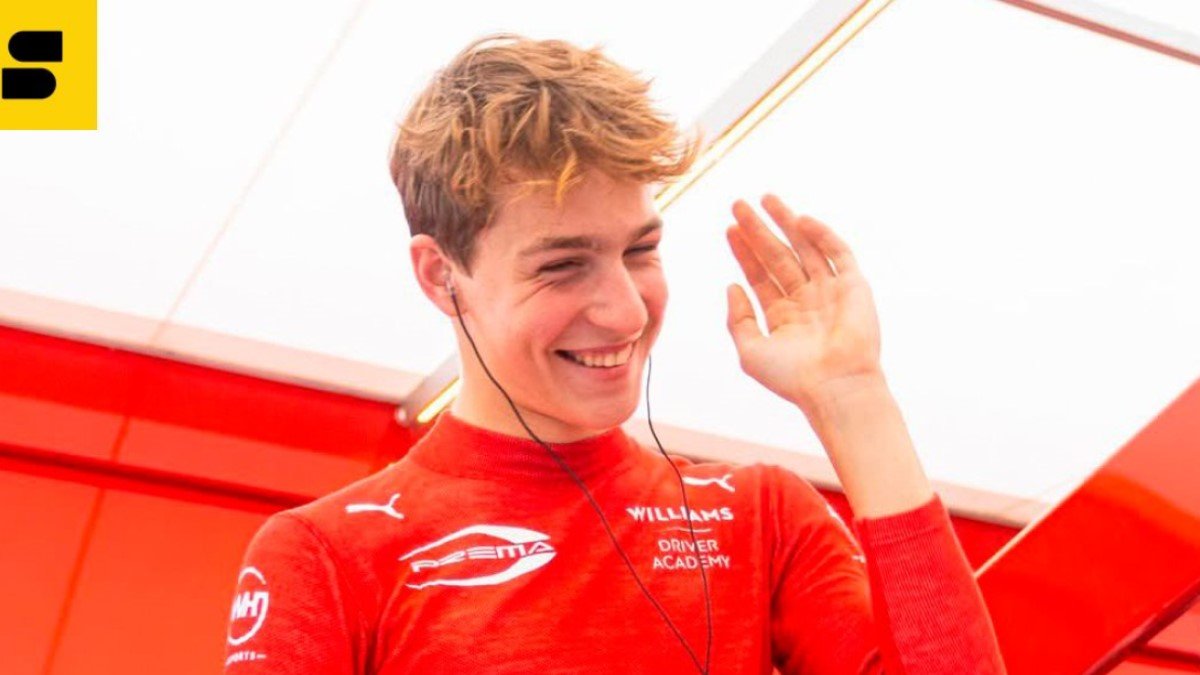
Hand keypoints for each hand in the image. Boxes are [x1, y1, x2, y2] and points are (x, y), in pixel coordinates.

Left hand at [725, 194, 882, 414]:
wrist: (834, 387)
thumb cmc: (792, 378)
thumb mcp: (751, 351)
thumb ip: (738, 319)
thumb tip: (731, 286)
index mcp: (783, 317)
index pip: (760, 276)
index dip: (744, 252)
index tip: (729, 229)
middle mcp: (806, 301)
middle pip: (778, 256)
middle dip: (758, 230)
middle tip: (739, 204)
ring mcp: (830, 292)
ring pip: (805, 248)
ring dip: (786, 222)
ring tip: (765, 199)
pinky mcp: (854, 287)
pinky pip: (838, 254)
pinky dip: (821, 235)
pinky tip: (800, 220)